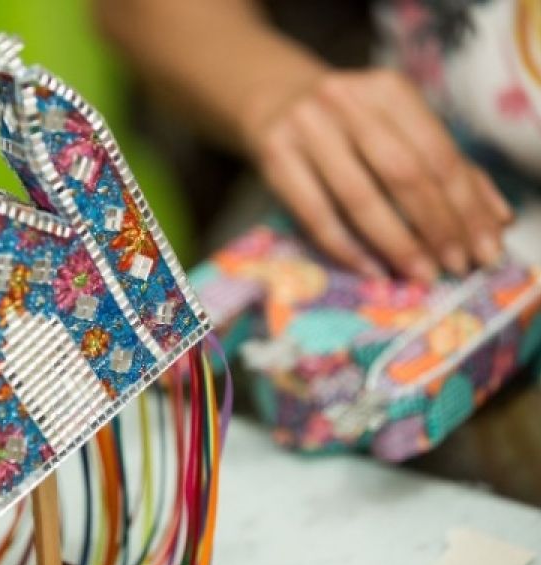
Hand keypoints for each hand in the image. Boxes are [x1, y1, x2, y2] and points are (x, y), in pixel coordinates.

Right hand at [245, 68, 511, 281]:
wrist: (272, 101)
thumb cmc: (345, 123)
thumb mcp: (393, 127)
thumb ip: (443, 166)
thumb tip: (494, 220)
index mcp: (387, 90)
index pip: (437, 152)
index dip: (464, 204)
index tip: (481, 248)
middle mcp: (346, 102)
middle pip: (403, 173)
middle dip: (435, 226)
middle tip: (454, 266)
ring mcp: (306, 128)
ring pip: (360, 196)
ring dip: (396, 242)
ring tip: (420, 273)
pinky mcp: (274, 157)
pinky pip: (316, 213)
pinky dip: (346, 247)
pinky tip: (371, 270)